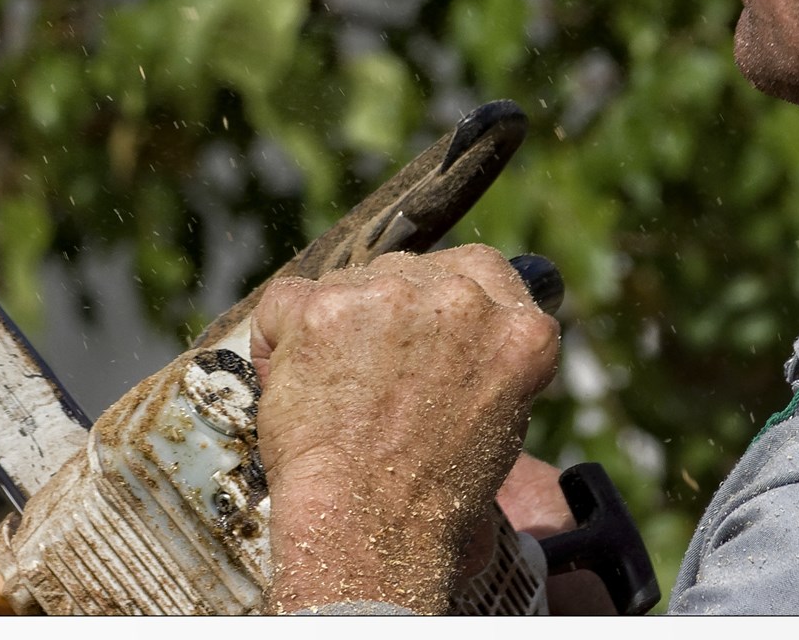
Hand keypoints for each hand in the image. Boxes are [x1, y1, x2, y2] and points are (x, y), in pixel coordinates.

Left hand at [250, 246, 560, 613]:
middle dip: (386, 315)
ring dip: (337, 326)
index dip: (445, 302)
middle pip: (410, 272)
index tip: (426, 334)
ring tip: (340, 396)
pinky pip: (288, 301)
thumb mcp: (496, 418)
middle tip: (373, 380)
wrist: (370, 526)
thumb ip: (484, 354)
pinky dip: (280, 340)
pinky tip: (297, 388)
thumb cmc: (428, 493)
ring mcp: (391, 295)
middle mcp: (461, 298)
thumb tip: (466, 323)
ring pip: (350, 283)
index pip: (482, 272)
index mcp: (518, 330)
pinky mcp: (324, 305)